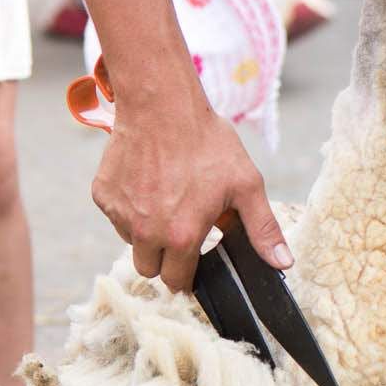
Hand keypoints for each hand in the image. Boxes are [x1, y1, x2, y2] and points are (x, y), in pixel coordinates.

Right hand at [90, 90, 291, 293]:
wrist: (162, 104)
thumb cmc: (206, 141)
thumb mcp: (246, 184)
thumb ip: (263, 228)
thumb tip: (283, 263)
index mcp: (182, 236)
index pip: (178, 282)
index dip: (189, 273)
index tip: (195, 257)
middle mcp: (145, 232)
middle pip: (150, 270)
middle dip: (165, 257)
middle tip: (180, 227)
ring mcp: (120, 214)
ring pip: (131, 242)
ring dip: (146, 233)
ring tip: (165, 199)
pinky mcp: (102, 196)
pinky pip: (115, 216)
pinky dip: (128, 208)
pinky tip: (146, 182)